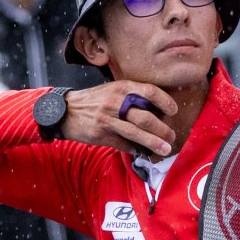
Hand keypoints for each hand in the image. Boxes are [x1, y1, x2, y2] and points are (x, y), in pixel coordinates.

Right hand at [59, 82, 179, 156]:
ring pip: (136, 133)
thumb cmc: (95, 100)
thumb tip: (157, 110)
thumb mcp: (113, 90)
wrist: (65, 111)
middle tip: (172, 136)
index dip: (165, 102)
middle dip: (162, 129)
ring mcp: (108, 119)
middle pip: (146, 117)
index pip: (150, 92)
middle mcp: (116, 102)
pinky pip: (123, 144)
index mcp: (122, 88)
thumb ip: (133, 96)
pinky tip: (142, 152)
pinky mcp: (101, 134)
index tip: (173, 111)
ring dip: (153, 142)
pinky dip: (135, 149)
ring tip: (165, 149)